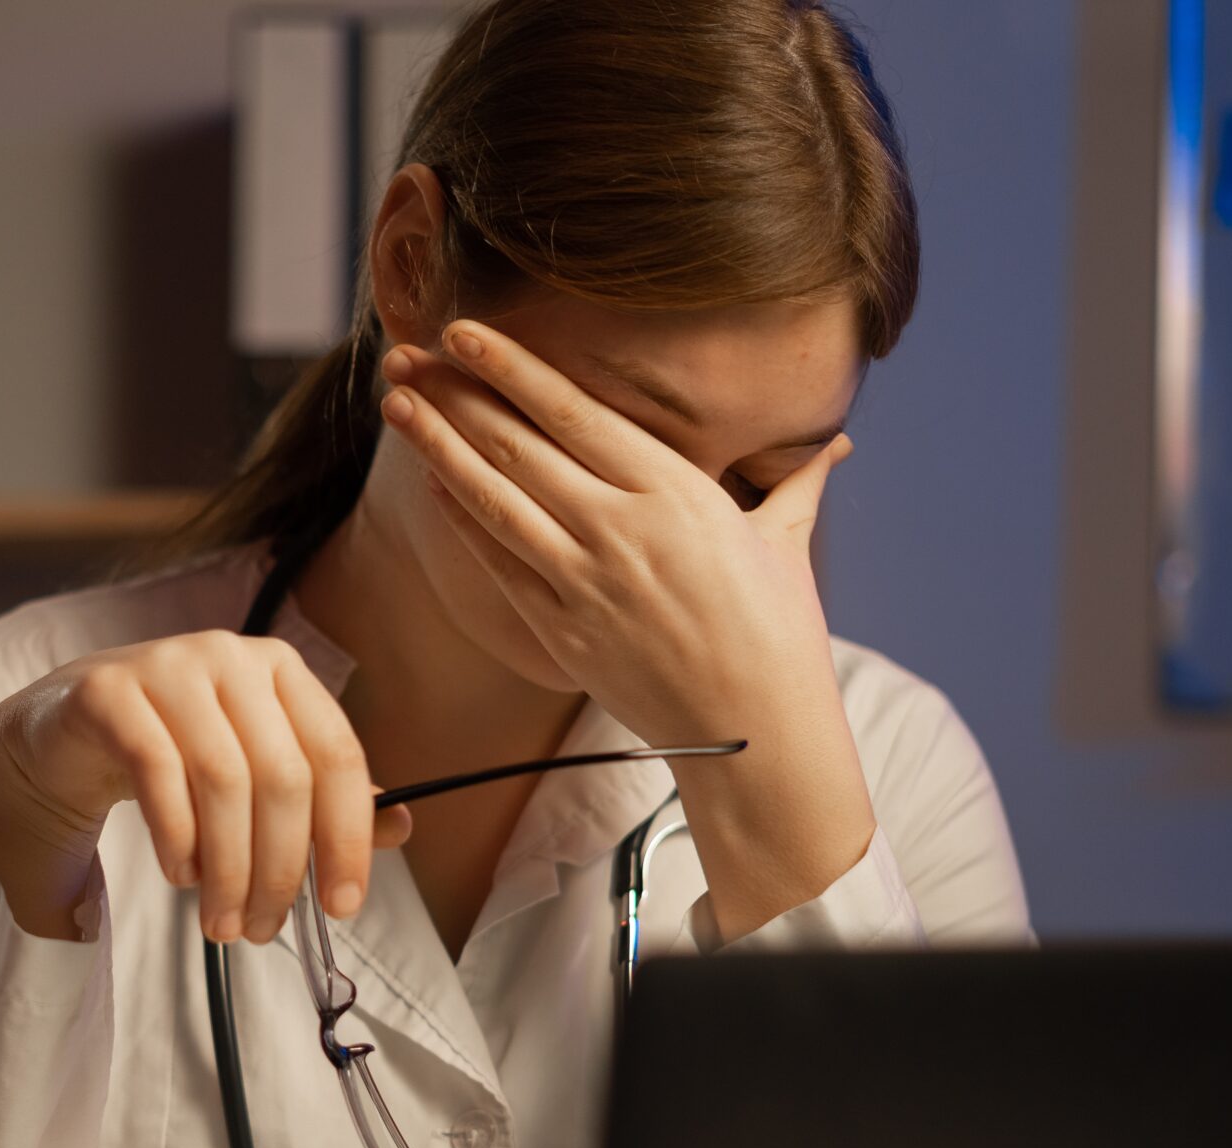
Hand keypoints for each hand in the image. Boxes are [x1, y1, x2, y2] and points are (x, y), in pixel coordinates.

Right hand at [0, 632, 414, 943]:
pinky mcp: (108, 691)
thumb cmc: (169, 757)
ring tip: (218, 920)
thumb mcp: (251, 774)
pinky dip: (176, 835)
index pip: (338, 755)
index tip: (342, 905)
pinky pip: (156, 771)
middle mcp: (230, 656)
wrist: (59, 734)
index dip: (347, 837)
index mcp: (281, 672)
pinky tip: (178, 874)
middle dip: (278, 869)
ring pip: (223, 780)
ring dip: (226, 868)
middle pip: (281, 776)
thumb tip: (401, 826)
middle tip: (261, 929)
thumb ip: (322, 800)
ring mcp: (167, 665)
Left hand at [376, 320, 875, 937]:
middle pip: (517, 447)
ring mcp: (584, 584)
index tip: (465, 331)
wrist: (754, 732)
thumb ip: (796, 481)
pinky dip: (462, 522)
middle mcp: (621, 531)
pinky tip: (433, 484)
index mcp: (676, 493)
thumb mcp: (786, 542)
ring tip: (396, 404)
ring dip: (437, 448)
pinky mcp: (562, 632)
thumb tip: (836, 443)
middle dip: (455, 395)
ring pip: (493, 501)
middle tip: (405, 354)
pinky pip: (499, 565)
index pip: (574, 412)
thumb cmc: (778, 633)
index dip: (512, 368)